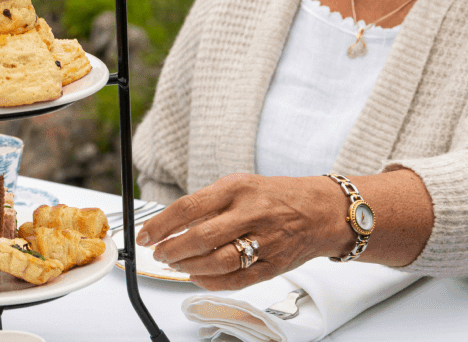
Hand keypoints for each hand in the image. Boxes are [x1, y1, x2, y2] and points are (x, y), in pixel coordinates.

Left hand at [135, 173, 351, 290]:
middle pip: (201, 237)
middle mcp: (251, 214)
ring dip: (188, 267)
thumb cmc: (274, 196)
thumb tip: (171, 224)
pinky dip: (211, 282)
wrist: (321, 210)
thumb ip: (208, 203)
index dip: (161, 225)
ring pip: (218, 262)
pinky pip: (237, 280)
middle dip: (172, 249)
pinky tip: (197, 277)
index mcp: (237, 189)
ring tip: (174, 264)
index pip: (189, 208)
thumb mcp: (239, 185)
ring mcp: (265, 241)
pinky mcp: (274, 265)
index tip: (145, 234)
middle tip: (158, 253)